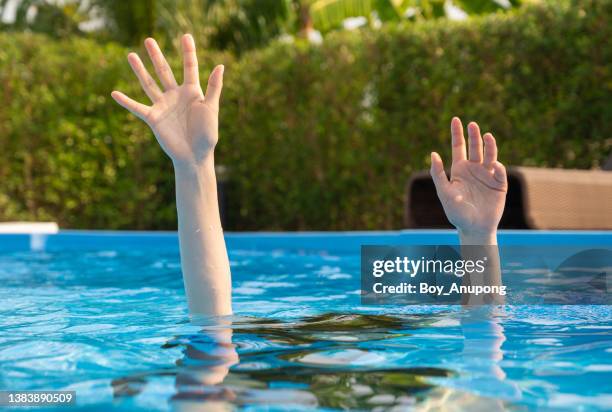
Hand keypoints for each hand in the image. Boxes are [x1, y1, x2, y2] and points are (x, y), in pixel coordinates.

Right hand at [111, 34, 222, 168]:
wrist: (195, 156)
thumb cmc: (207, 134)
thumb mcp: (211, 108)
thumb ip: (214, 87)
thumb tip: (220, 66)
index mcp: (192, 92)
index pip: (189, 67)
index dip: (188, 52)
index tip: (186, 36)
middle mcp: (175, 96)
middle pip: (164, 71)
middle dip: (157, 56)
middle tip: (149, 40)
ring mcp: (163, 106)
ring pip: (149, 84)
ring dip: (140, 70)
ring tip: (131, 55)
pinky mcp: (154, 118)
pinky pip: (137, 108)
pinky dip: (126, 102)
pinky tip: (114, 93)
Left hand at [430, 117, 507, 241]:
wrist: (474, 228)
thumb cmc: (456, 212)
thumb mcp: (444, 192)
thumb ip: (438, 174)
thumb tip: (433, 154)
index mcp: (459, 169)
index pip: (458, 147)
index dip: (457, 133)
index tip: (456, 119)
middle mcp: (474, 169)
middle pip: (474, 147)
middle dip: (473, 135)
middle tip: (472, 124)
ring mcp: (488, 175)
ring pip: (490, 155)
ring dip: (489, 145)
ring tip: (487, 136)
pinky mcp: (499, 184)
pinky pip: (500, 172)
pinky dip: (498, 167)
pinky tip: (494, 166)